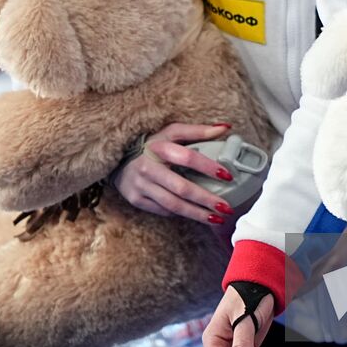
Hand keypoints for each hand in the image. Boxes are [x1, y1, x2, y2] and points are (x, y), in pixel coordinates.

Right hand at [110, 122, 235, 223]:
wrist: (119, 159)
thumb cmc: (151, 145)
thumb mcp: (171, 133)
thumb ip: (198, 131)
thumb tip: (225, 128)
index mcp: (159, 147)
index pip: (187, 157)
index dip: (208, 167)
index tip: (227, 176)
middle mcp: (148, 167)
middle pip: (181, 187)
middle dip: (205, 199)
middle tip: (225, 207)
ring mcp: (141, 185)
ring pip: (173, 204)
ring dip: (197, 214)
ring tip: (216, 218)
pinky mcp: (136, 199)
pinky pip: (163, 210)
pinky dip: (181, 214)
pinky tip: (196, 215)